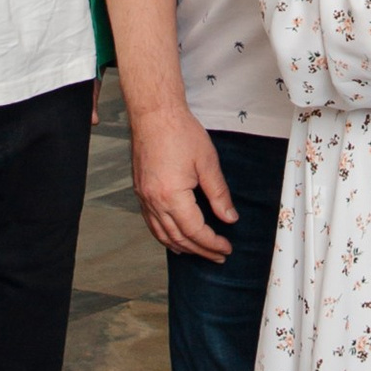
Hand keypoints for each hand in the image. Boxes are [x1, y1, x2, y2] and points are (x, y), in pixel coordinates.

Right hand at [131, 108, 238, 262]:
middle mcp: (154, 201)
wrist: (154, 114)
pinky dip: (164, 235)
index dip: (212, 243)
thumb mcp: (208, 163)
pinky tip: (175, 237)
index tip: (226, 247)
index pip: (195, 231)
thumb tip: (229, 218)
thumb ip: (219, 194)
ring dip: (182, 247)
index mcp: (172, 196)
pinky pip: (152, 223)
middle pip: (178, 238)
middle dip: (200, 250)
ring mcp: (144, 197)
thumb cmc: (180, 132)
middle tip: (218, 255)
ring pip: (162, 234)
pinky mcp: (141, 191)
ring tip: (199, 252)